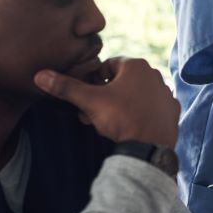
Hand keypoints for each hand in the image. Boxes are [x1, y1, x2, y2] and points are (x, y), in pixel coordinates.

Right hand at [34, 57, 178, 147]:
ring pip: (134, 95)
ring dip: (119, 105)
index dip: (93, 81)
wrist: (149, 147)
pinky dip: (138, 114)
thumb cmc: (121, 118)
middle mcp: (154, 74)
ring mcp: (165, 92)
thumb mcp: (90, 101)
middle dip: (103, 96)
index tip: (86, 98)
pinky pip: (149, 107)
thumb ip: (66, 87)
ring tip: (106, 123)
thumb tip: (40, 75)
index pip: (107, 66)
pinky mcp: (172, 110)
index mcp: (136, 65)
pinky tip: (128, 127)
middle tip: (91, 114)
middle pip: (121, 82)